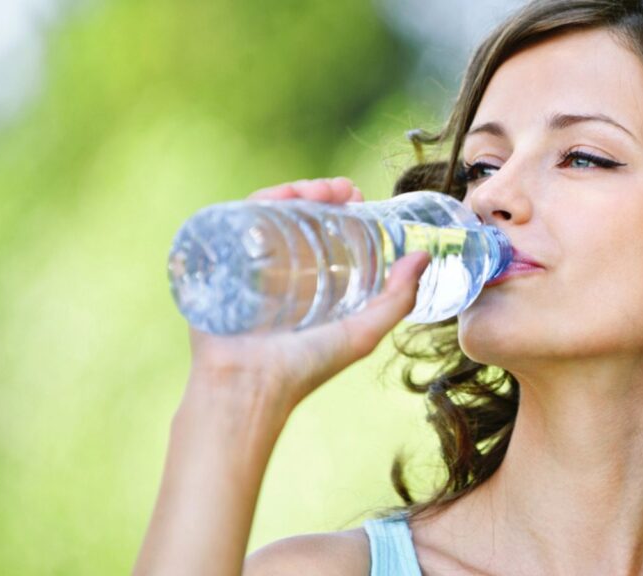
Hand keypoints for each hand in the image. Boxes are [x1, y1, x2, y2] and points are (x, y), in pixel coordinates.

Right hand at [184, 177, 429, 417]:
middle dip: (320, 193)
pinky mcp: (218, 263)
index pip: (321, 231)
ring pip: (269, 212)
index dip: (340, 208)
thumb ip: (397, 299)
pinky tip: (282, 195)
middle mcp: (276, 269)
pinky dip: (259, 201)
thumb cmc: (305, 368)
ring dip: (295, 191)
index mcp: (307, 282)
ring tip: (320, 189)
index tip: (358, 195)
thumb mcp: (363, 332)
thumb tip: (424, 256)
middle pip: (295, 216)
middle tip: (343, 189)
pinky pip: (235, 221)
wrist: (248, 387)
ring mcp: (246, 264)